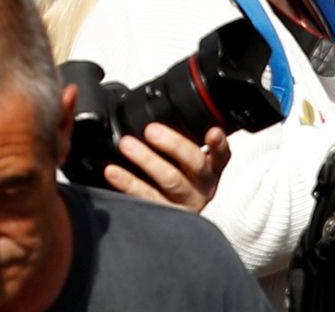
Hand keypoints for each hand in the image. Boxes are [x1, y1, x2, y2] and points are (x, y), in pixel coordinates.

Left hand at [97, 120, 227, 211]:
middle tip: (151, 130)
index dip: (219, 143)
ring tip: (127, 145)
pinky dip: (128, 183)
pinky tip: (113, 172)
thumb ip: (179, 142)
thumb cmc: (175, 182)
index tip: (212, 132)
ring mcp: (184, 205)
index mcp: (210, 169)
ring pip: (170, 181)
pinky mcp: (165, 219)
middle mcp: (202, 187)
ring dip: (147, 160)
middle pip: (194, 164)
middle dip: (173, 144)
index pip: (221, 154)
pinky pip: (146, 200)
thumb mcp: (184, 162)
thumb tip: (155, 109)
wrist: (168, 225)